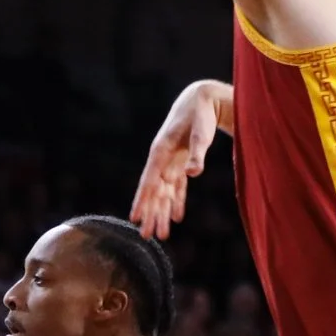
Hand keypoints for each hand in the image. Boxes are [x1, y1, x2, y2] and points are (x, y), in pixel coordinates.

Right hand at [131, 81, 225, 239]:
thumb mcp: (200, 132)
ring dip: (162, 213)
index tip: (134, 218)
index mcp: (160, 152)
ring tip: (161, 235)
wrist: (201, 99)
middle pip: (154, 192)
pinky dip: (176, 202)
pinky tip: (176, 218)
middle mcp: (162, 160)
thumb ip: (196, 154)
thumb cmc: (201, 115)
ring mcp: (170, 163)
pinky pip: (176, 187)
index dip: (142, 201)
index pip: (149, 182)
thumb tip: (192, 174)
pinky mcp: (180, 163)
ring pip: (164, 193)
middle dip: (150, 214)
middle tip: (147, 236)